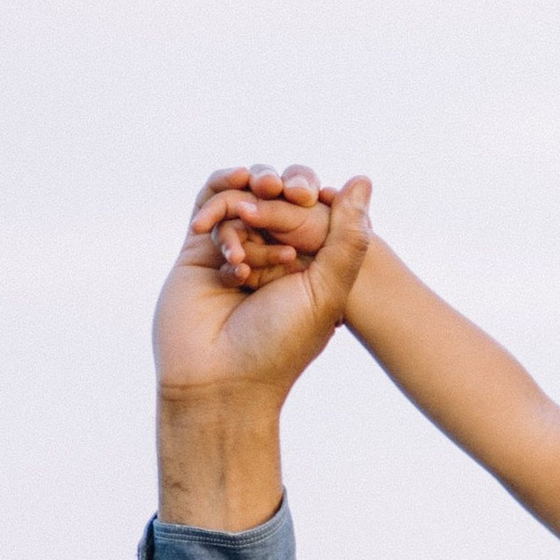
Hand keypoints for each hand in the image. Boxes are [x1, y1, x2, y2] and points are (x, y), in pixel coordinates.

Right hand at [157, 164, 370, 403]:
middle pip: (274, 197)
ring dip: (248, 202)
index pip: (310, 209)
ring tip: (251, 219)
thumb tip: (362, 179)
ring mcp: (232, 251)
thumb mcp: (327, 291)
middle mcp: (270, 255)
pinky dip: (218, 201)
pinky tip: (231, 220)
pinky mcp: (196, 252)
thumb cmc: (280, 345)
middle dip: (279, 189)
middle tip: (281, 192)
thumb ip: (348, 237)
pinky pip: (206, 207)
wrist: (221, 380)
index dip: (309, 193)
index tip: (310, 198)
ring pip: (240, 199)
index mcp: (307, 264)